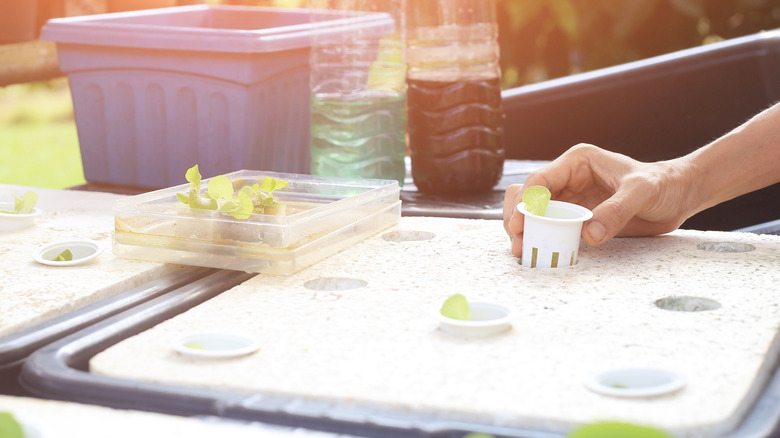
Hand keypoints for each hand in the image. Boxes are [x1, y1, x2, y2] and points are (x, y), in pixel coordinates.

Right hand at [503, 144, 694, 256]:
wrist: (677, 196)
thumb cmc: (662, 184)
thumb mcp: (642, 193)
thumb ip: (616, 211)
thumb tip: (589, 234)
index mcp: (577, 163)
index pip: (539, 180)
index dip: (526, 203)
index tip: (521, 223)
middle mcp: (567, 179)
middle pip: (526, 197)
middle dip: (518, 218)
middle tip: (520, 243)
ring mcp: (568, 200)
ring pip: (531, 214)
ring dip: (524, 231)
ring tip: (524, 251)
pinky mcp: (574, 219)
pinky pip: (549, 229)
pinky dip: (540, 240)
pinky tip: (539, 253)